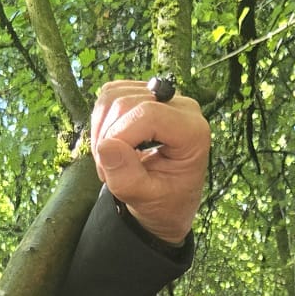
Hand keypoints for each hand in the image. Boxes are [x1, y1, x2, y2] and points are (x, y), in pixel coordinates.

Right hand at [90, 78, 209, 244]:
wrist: (168, 200)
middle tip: (106, 170)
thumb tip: (105, 146)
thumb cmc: (165, 202)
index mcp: (193, 132)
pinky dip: (101, 120)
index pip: (148, 114)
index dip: (120, 136)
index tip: (109, 168)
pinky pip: (110, 94)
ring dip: (101, 129)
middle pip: (126, 103)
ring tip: (108, 160)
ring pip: (114, 95)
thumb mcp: (146, 200)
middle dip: (107, 137)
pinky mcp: (144, 93)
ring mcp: (163, 96)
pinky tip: (110, 144)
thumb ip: (127, 178)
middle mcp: (182, 107)